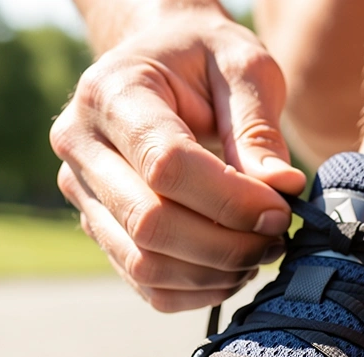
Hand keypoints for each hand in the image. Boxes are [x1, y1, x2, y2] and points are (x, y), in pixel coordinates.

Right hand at [51, 6, 304, 311]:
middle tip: (278, 236)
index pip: (165, 165)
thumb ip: (259, 128)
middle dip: (226, 244)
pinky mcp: (98, 228)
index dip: (230, 200)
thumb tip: (282, 189)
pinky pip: (145, 284)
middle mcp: (82, 146)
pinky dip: (196, 290)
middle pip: (149, 223)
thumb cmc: (204, 59)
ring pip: (144, 263)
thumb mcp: (242, 66)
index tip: (282, 209)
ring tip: (260, 250)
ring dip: (214, 273)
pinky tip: (233, 267)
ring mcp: (83, 193)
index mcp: (111, 94)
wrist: (160, 59)